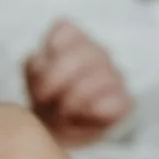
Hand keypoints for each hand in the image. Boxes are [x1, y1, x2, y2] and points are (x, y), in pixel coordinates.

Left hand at [26, 19, 134, 146]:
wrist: (57, 130)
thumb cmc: (46, 95)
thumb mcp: (33, 78)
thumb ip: (36, 65)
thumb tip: (44, 63)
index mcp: (73, 39)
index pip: (64, 29)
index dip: (49, 50)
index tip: (39, 71)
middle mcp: (97, 52)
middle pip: (81, 54)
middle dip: (56, 78)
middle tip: (42, 97)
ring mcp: (114, 75)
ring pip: (100, 78)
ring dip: (73, 98)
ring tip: (61, 110)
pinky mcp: (125, 101)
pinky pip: (115, 101)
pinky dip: (92, 111)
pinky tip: (81, 116)